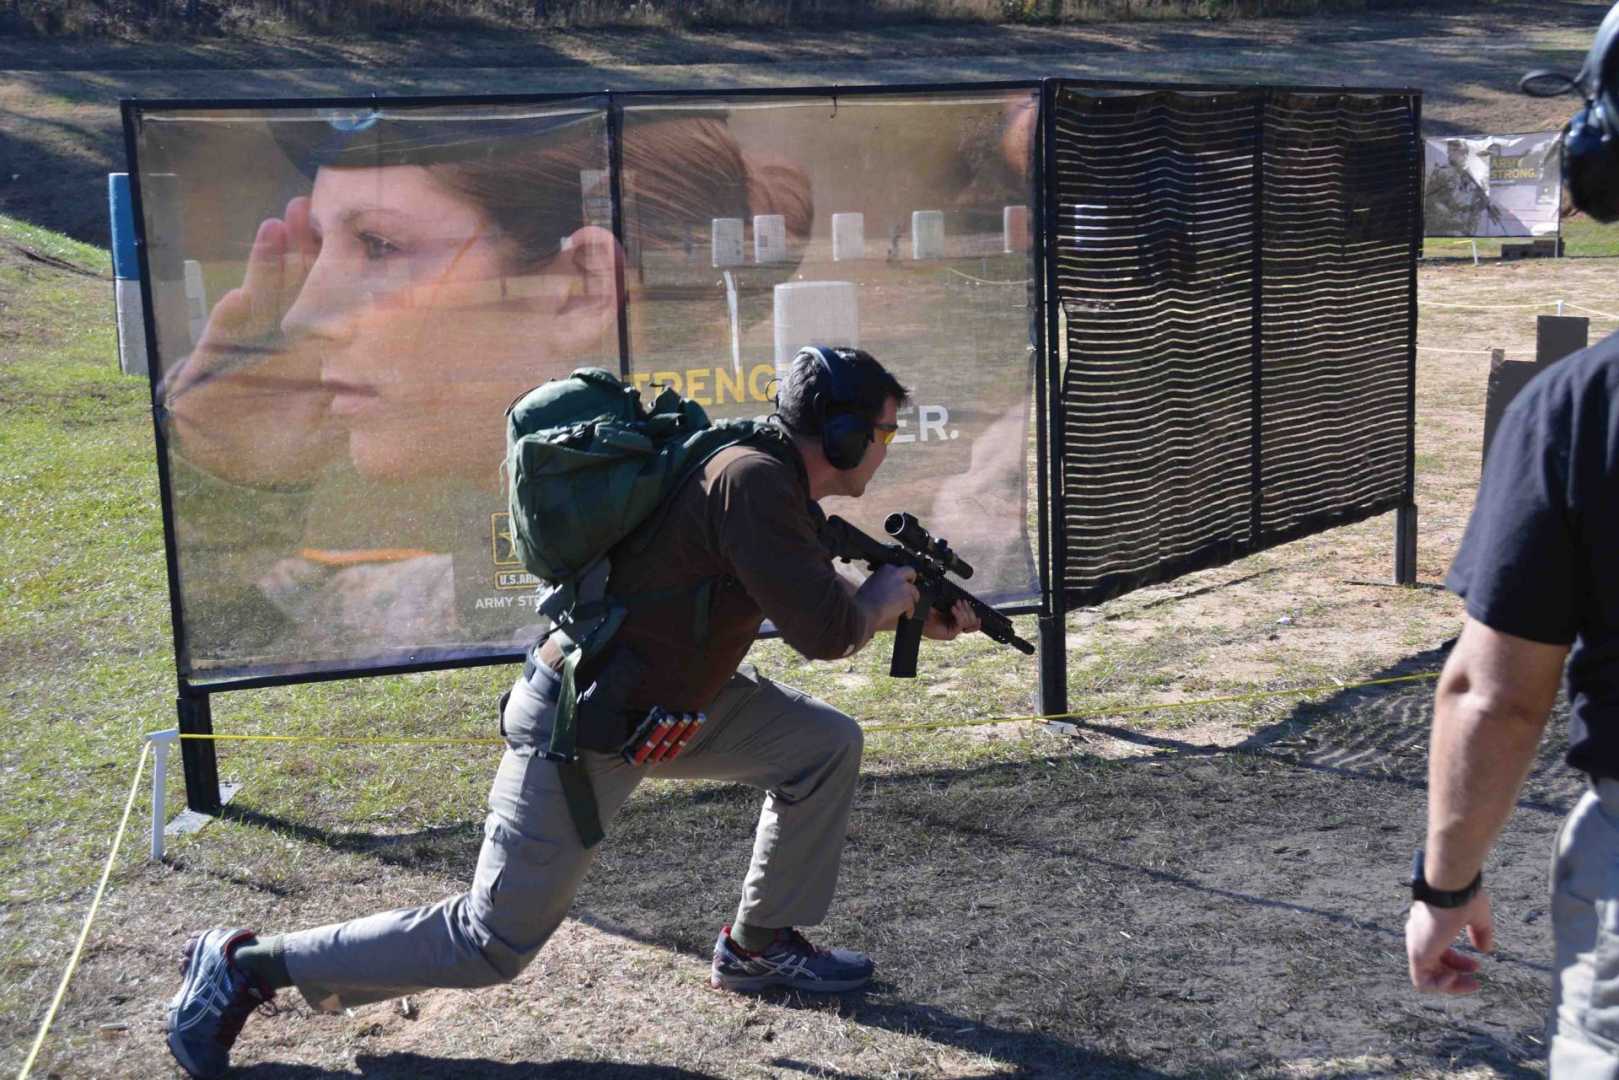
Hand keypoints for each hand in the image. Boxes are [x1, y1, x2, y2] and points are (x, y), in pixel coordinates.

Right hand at [159, 198, 340, 486]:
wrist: (232, 463)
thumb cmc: (288, 441)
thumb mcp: (329, 430)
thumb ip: (355, 411)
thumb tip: (392, 396)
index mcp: (313, 345)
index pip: (326, 297)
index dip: (334, 266)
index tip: (347, 235)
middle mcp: (280, 336)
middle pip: (292, 282)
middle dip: (298, 245)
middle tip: (306, 207)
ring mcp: (246, 343)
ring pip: (257, 295)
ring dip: (264, 263)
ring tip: (273, 228)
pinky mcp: (212, 361)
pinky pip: (219, 337)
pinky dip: (228, 319)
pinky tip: (237, 299)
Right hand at [856, 564, 920, 626]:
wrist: (864, 610)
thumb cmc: (863, 600)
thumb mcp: (871, 582)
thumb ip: (883, 580)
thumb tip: (890, 586)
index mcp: (886, 568)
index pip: (898, 569)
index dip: (900, 578)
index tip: (899, 584)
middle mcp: (896, 574)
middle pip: (911, 573)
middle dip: (911, 581)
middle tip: (909, 590)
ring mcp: (903, 586)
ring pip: (915, 591)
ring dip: (911, 599)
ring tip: (907, 607)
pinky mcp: (907, 598)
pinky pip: (912, 605)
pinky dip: (910, 611)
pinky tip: (906, 616)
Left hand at [922, 598, 980, 640]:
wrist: (918, 615)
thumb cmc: (928, 610)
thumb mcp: (944, 604)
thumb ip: (955, 605)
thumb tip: (964, 600)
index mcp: (955, 620)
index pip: (972, 621)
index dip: (974, 614)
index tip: (970, 604)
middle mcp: (956, 627)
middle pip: (972, 621)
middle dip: (968, 610)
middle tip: (960, 602)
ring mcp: (953, 632)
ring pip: (968, 623)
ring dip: (964, 611)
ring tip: (956, 605)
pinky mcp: (950, 635)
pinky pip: (960, 624)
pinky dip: (959, 615)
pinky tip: (953, 609)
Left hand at [1406, 890, 1492, 994]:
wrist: (1451, 890)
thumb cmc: (1463, 898)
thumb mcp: (1477, 918)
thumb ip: (1480, 934)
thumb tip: (1484, 950)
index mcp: (1430, 927)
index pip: (1440, 952)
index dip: (1458, 963)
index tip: (1477, 966)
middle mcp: (1420, 937)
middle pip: (1435, 965)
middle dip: (1457, 974)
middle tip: (1475, 981)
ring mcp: (1417, 945)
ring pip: (1427, 976)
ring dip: (1450, 984)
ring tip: (1469, 983)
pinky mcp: (1417, 953)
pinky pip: (1421, 981)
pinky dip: (1438, 986)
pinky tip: (1454, 978)